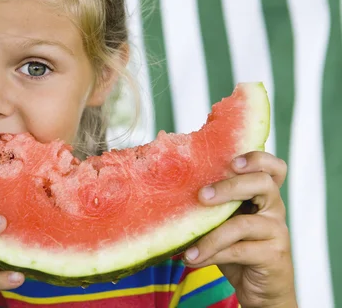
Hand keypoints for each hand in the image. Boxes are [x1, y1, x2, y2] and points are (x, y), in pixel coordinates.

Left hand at [183, 152, 296, 307]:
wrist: (259, 288)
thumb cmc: (236, 247)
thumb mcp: (224, 221)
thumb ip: (212, 205)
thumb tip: (170, 190)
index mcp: (263, 194)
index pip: (273, 167)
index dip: (257, 159)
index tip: (231, 162)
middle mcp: (275, 208)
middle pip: (261, 184)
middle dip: (229, 186)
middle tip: (201, 196)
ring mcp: (277, 231)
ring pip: (244, 224)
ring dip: (211, 236)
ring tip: (188, 248)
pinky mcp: (273, 255)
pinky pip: (239, 251)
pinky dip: (212, 254)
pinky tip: (192, 258)